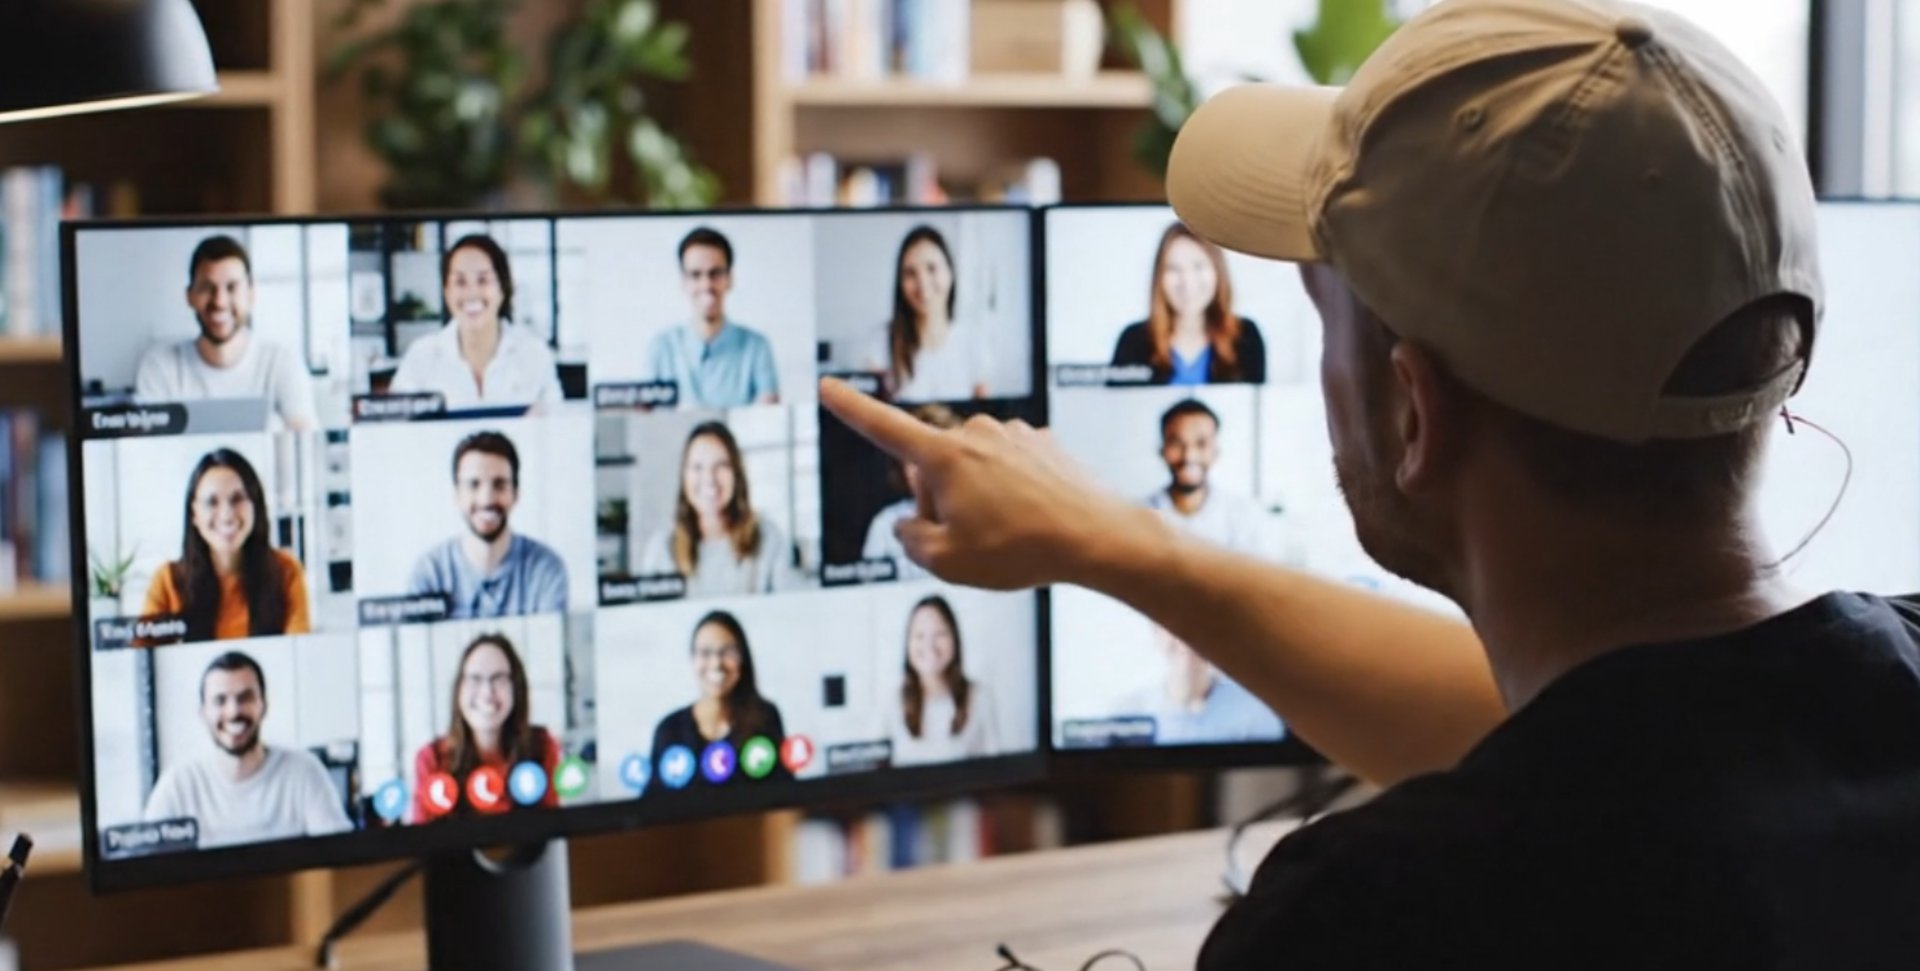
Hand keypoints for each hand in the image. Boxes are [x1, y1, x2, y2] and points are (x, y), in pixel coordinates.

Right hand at [820, 378, 1135, 589]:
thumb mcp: (947, 562)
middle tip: (973, 538)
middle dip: (939, 501)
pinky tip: (1033, 517)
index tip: (825, 385)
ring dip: (978, 498)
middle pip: (932, 468)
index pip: (883, 428)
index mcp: (945, 456)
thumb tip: (911, 522)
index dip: (849, 408)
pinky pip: (1007, 468)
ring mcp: (1012, 433)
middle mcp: (975, 432)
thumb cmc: (1021, 551)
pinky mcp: (1041, 442)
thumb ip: (911, 540)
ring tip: (1011, 531)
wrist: (1098, 536)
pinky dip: (1011, 492)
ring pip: (972, 468)